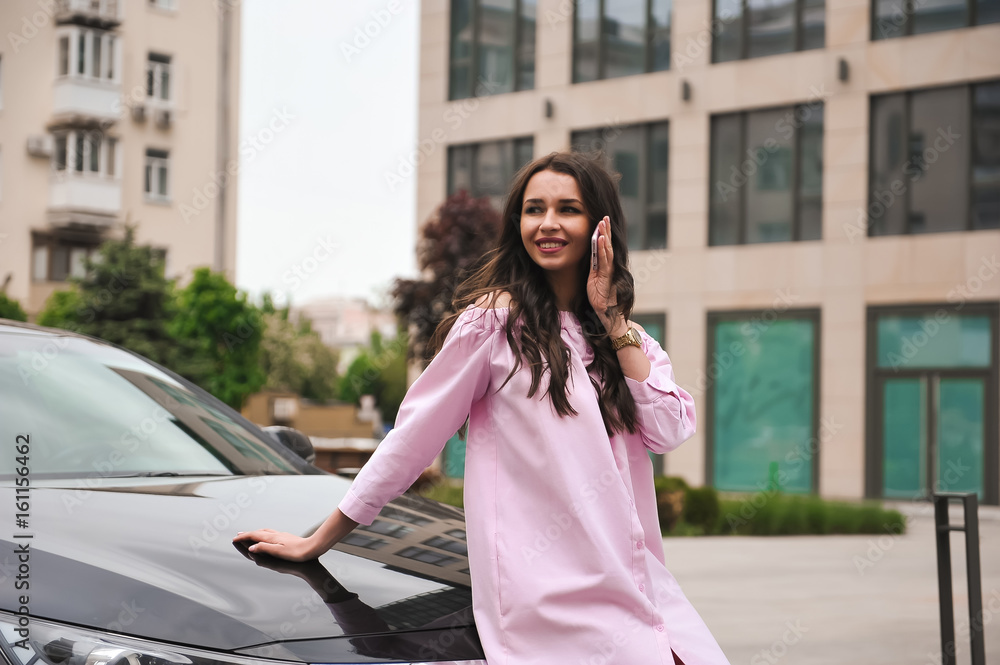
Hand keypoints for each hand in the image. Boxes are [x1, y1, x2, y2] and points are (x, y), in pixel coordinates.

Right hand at [232, 528, 323, 561]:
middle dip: (248, 534)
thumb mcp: (278, 552)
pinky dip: (264, 534)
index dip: (244, 537)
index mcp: (272, 538)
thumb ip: (264, 548)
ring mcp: (281, 535)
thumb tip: (251, 547)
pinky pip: (271, 533)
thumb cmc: (297, 552)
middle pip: (258, 532)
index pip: (254, 536)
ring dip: (256, 533)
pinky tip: (267, 536)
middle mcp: (276, 535)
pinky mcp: (286, 537)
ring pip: (265, 532)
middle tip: (239, 535)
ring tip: (250, 534)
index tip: (235, 538)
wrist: (312, 547)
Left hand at [586, 216, 622, 332]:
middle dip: (606, 230)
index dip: (603, 234)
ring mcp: (608, 271)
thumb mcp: (593, 279)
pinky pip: (604, 261)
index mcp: (605, 266)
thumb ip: (594, 267)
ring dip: (604, 236)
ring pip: (607, 250)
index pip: (604, 247)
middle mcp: (608, 266)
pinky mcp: (605, 277)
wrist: (606, 312)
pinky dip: (603, 249)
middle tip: (604, 217)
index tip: (601, 222)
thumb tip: (591, 257)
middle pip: (608, 245)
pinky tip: (601, 239)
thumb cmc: (599, 297)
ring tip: (602, 223)